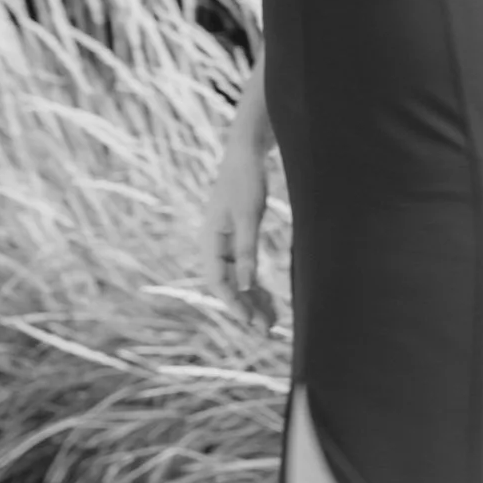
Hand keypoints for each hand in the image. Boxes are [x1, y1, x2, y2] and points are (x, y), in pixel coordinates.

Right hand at [205, 102, 277, 331]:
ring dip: (253, 300)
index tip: (252, 322)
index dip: (234, 304)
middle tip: (267, 330)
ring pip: (238, 280)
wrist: (246, 152)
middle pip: (229, 285)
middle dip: (246, 308)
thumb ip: (246, 251)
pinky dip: (256, 284)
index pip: (219, 282)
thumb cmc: (245, 180)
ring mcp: (226, 242)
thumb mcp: (248, 216)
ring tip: (272, 320)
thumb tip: (247, 285)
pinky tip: (270, 298)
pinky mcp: (238, 238)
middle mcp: (214, 245)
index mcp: (210, 240)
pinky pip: (245, 269)